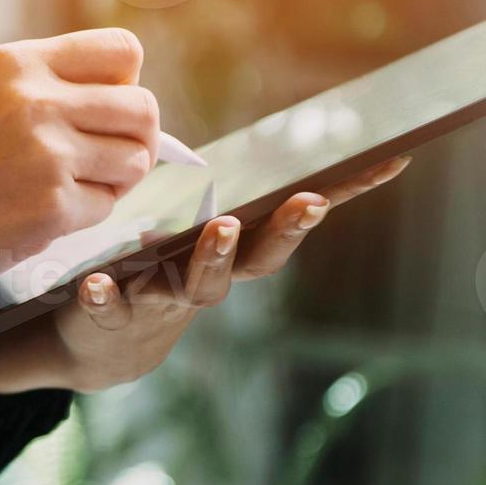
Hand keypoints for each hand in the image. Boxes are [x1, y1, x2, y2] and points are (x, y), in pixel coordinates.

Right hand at [0, 28, 165, 377]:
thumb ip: (47, 92)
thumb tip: (131, 101)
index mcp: (14, 63)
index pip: (122, 50)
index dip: (126, 84)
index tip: (108, 110)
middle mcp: (34, 99)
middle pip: (143, 107)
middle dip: (137, 139)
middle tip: (107, 162)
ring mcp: (45, 153)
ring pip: (134, 160)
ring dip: (112, 182)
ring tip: (63, 191)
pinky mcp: (51, 207)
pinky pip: (106, 208)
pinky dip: (81, 219)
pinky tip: (36, 219)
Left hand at [0, 158, 408, 392]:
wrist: (103, 346)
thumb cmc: (158, 272)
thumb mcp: (196, 234)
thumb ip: (233, 193)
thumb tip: (276, 138)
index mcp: (235, 252)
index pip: (295, 218)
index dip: (345, 193)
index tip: (388, 160)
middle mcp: (209, 279)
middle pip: (258, 258)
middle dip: (286, 230)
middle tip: (308, 201)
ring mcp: (162, 300)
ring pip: (195, 283)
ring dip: (213, 256)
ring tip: (221, 226)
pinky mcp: (111, 316)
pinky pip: (109, 305)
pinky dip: (106, 295)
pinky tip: (97, 283)